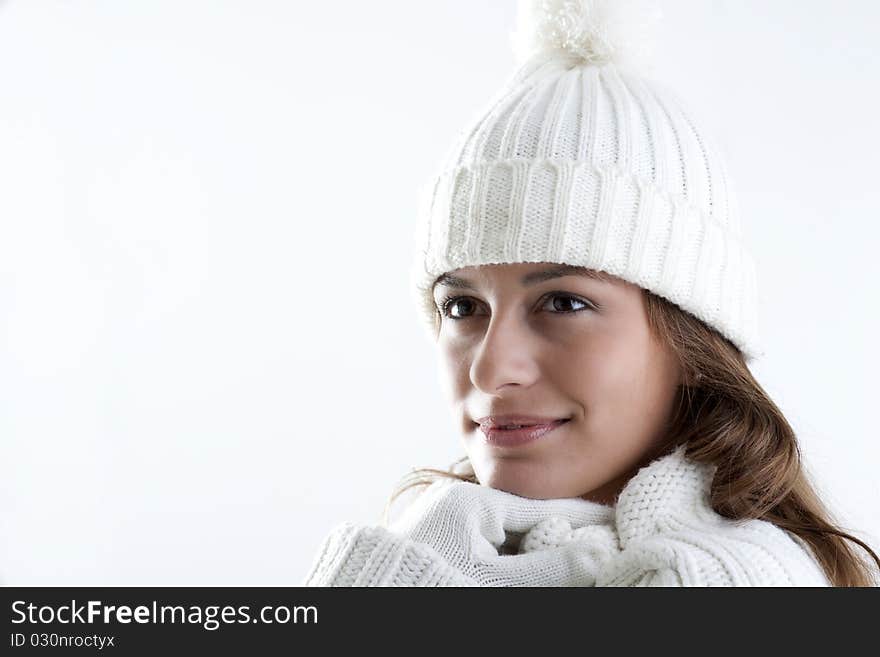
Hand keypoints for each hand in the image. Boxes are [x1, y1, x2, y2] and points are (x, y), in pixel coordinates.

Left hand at [386, 479, 617, 585]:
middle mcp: (459, 503)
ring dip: (535, 553)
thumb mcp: (498, 582)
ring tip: (569, 565)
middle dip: (558, 539)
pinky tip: (530, 574)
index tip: (612, 526)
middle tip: (594, 553)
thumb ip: (549, 567)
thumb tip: (597, 554)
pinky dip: (510, 560)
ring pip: (507, 535)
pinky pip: (487, 545)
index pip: (542, 507)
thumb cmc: (433, 587)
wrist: (378, 600)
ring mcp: (447, 521)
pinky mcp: (439, 540)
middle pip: (525, 521)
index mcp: (473, 502)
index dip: (580, 520)